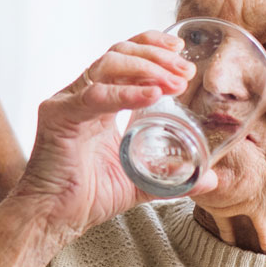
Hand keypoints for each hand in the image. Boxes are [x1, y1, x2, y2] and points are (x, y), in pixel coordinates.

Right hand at [8, 31, 214, 241]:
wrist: (53, 218)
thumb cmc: (86, 197)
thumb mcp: (140, 182)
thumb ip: (173, 178)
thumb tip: (212, 179)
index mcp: (98, 103)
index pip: (123, 58)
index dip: (151, 48)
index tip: (181, 52)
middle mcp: (80, 95)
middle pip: (118, 53)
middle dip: (156, 57)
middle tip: (186, 72)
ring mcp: (67, 102)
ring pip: (107, 64)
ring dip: (146, 68)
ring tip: (175, 82)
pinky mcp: (58, 116)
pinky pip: (95, 96)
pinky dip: (126, 92)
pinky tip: (152, 95)